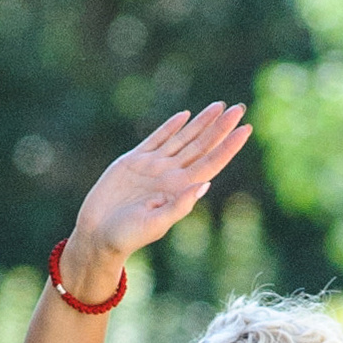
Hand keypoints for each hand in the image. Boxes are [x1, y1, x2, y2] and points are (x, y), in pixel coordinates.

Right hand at [62, 106, 251, 284]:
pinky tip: (185, 116)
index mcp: (180, 189)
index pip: (211, 162)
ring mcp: (154, 166)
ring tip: (218, 106)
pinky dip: (171, 126)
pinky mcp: (134, 161)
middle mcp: (171, 175)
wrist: (97, 234)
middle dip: (220, 127)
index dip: (228, 146)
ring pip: (183, 138)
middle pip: (202, 146)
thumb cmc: (126, 236)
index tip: (246, 129)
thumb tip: (205, 184)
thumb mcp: (155, 224)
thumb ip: (179, 206)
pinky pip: (157, 138)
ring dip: (201, 122)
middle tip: (239, 108)